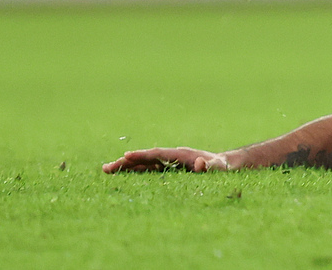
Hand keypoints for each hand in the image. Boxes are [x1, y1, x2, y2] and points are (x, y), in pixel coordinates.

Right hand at [103, 147, 230, 173]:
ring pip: (143, 165)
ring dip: (126, 167)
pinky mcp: (168, 171)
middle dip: (126, 162)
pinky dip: (135, 173)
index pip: (157, 154)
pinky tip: (122, 177)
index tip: (125, 156)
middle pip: (145, 158)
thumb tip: (201, 164)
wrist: (225, 165)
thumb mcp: (219, 167)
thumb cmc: (222, 167)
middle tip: (106, 168)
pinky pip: (148, 171)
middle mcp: (171, 157)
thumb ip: (212, 166)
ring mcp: (168, 163)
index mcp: (181, 154)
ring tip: (106, 170)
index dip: (142, 155)